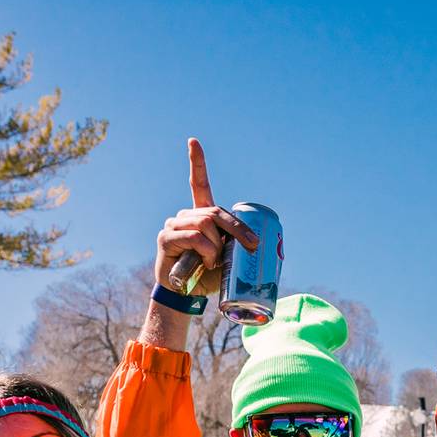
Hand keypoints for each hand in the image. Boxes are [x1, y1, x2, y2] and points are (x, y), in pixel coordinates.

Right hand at [153, 138, 258, 295]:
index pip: (198, 184)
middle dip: (238, 229)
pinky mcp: (166, 237)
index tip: (192, 141)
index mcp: (200, 216)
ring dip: (218, 246)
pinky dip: (206, 251)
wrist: (185, 295)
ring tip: (215, 263)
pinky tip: (205, 263)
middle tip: (252, 247)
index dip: (196, 162)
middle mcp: (185, 215)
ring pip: (206, 224)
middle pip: (215, 211)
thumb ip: (238, 247)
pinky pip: (195, 237)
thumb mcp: (227, 259)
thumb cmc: (207, 276)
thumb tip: (269, 249)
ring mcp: (174, 224)